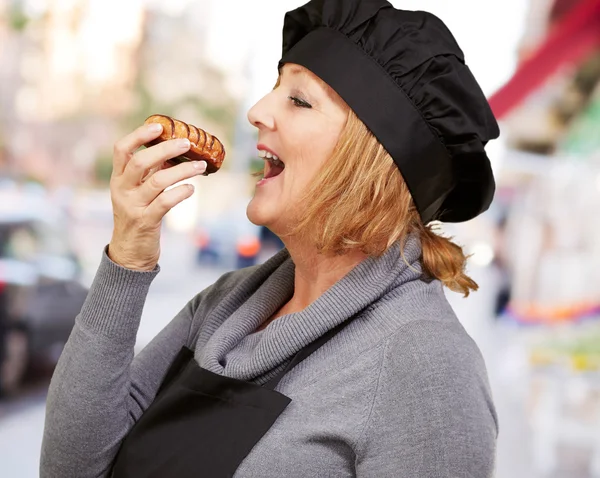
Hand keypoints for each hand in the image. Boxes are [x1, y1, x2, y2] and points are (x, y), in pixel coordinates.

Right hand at [107, 123, 206, 270]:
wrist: (129, 252)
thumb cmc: (138, 215)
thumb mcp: (138, 191)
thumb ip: (151, 172)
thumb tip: (176, 150)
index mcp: (118, 178)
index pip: (122, 149)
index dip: (139, 135)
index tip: (159, 126)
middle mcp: (122, 189)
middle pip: (140, 162)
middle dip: (165, 149)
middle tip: (187, 143)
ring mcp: (132, 206)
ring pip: (157, 181)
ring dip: (182, 171)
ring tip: (200, 166)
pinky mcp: (145, 221)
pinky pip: (165, 202)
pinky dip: (181, 193)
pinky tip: (191, 189)